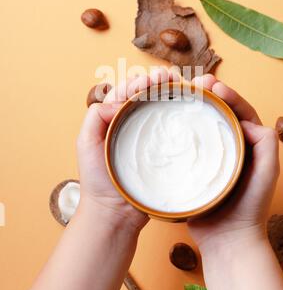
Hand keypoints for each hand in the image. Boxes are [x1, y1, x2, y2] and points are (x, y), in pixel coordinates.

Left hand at [76, 68, 177, 231]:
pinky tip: (188, 106)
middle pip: (148, 97)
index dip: (139, 82)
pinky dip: (180, 115)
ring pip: (162, 109)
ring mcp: (149, 138)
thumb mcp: (86, 142)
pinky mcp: (163, 152)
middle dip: (159, 82)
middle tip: (169, 77)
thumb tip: (119, 101)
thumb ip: (96, 116)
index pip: (127, 92)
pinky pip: (173, 130)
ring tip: (181, 84)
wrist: (115, 212)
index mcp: (113, 118)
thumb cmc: (97, 179)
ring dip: (171, 93)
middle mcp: (132, 124)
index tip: (152, 80)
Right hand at [188, 74, 279, 252]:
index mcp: (249, 144)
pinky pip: (187, 144)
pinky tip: (169, 122)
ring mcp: (211, 156)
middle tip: (196, 83)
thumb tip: (245, 120)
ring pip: (202, 126)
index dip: (229, 96)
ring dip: (193, 108)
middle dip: (209, 96)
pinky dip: (180, 131)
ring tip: (182, 95)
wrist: (227, 238)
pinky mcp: (194, 166)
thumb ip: (265, 143)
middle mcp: (230, 147)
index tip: (214, 85)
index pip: (240, 112)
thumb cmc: (249, 206)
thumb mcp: (267, 171)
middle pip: (219, 114)